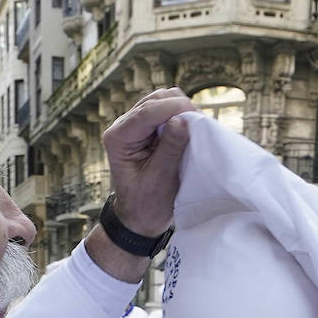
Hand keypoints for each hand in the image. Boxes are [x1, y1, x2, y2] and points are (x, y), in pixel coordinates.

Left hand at [102, 88, 194, 237]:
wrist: (139, 217)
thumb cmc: (146, 204)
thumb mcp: (160, 180)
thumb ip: (170, 149)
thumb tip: (182, 119)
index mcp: (118, 138)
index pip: (147, 112)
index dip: (174, 109)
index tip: (198, 117)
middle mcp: (122, 126)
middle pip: (155, 100)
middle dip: (179, 107)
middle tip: (199, 126)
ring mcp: (134, 125)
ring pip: (162, 100)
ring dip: (181, 110)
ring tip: (195, 130)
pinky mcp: (146, 128)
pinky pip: (166, 110)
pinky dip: (180, 116)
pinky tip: (189, 131)